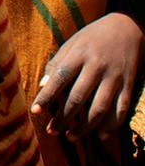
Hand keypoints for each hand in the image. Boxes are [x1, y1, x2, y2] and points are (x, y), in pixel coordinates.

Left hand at [31, 12, 144, 140]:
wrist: (127, 29)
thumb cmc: (91, 38)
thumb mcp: (71, 44)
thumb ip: (56, 64)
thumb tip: (42, 86)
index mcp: (79, 55)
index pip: (59, 78)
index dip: (46, 96)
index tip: (35, 111)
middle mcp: (97, 67)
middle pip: (78, 97)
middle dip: (63, 117)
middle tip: (52, 131)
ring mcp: (114, 78)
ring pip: (99, 108)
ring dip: (84, 126)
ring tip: (71, 136)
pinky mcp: (129, 86)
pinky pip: (121, 110)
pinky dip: (110, 125)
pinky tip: (99, 136)